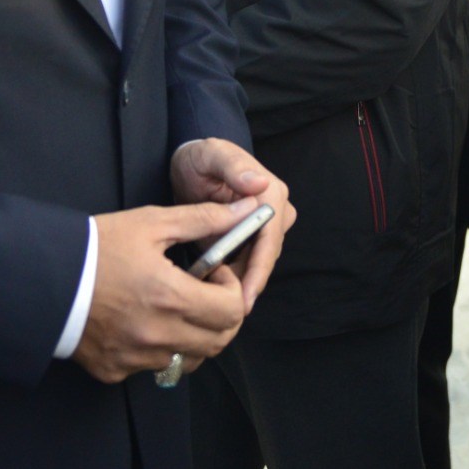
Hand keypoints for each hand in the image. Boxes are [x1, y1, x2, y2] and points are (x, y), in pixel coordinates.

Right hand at [74, 199, 256, 384]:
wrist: (41, 277)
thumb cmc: (97, 246)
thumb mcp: (152, 223)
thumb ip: (204, 219)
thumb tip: (247, 210)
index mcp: (170, 298)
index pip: (232, 311)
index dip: (232, 290)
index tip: (214, 273)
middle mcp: (156, 336)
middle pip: (218, 341)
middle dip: (221, 315)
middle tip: (202, 290)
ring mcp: (134, 358)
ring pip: (189, 359)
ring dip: (194, 336)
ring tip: (174, 307)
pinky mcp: (115, 370)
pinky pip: (154, 367)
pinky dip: (160, 349)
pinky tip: (144, 323)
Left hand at [170, 138, 294, 310]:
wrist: (192, 164)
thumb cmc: (201, 158)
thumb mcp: (212, 155)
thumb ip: (233, 167)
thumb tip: (260, 184)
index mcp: (271, 192)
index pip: (270, 238)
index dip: (259, 269)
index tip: (245, 296)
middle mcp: (276, 210)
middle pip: (267, 255)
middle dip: (252, 283)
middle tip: (232, 314)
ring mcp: (266, 225)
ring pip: (259, 262)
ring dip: (244, 284)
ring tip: (223, 310)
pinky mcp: (253, 236)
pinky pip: (248, 262)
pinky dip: (236, 277)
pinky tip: (220, 294)